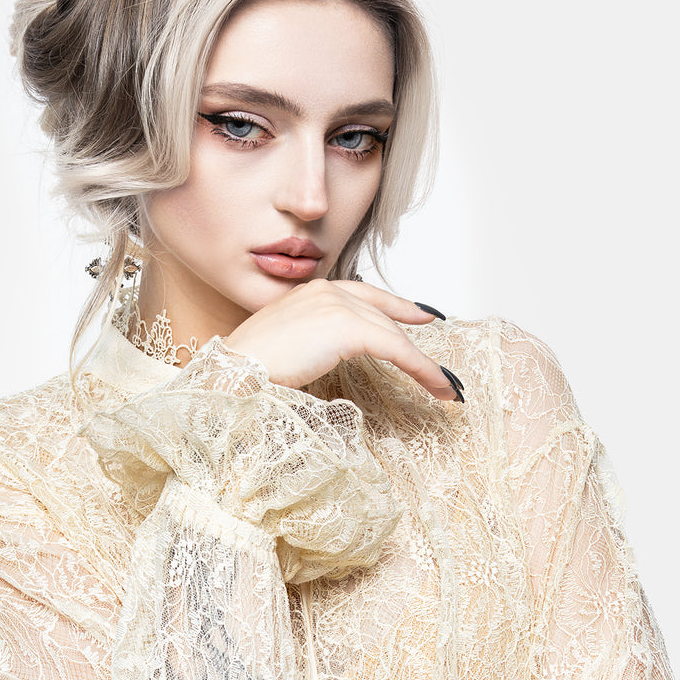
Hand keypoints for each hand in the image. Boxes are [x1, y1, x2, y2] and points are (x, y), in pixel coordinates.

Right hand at [224, 279, 460, 398]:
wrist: (233, 372)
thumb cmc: (247, 369)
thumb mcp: (285, 346)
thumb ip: (310, 341)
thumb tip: (324, 355)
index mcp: (312, 291)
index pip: (366, 296)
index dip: (398, 306)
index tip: (422, 314)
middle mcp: (329, 291)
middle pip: (386, 317)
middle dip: (416, 341)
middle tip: (440, 368)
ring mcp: (339, 306)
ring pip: (395, 335)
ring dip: (425, 365)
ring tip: (445, 388)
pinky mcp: (350, 328)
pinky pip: (398, 350)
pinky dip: (423, 369)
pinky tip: (437, 386)